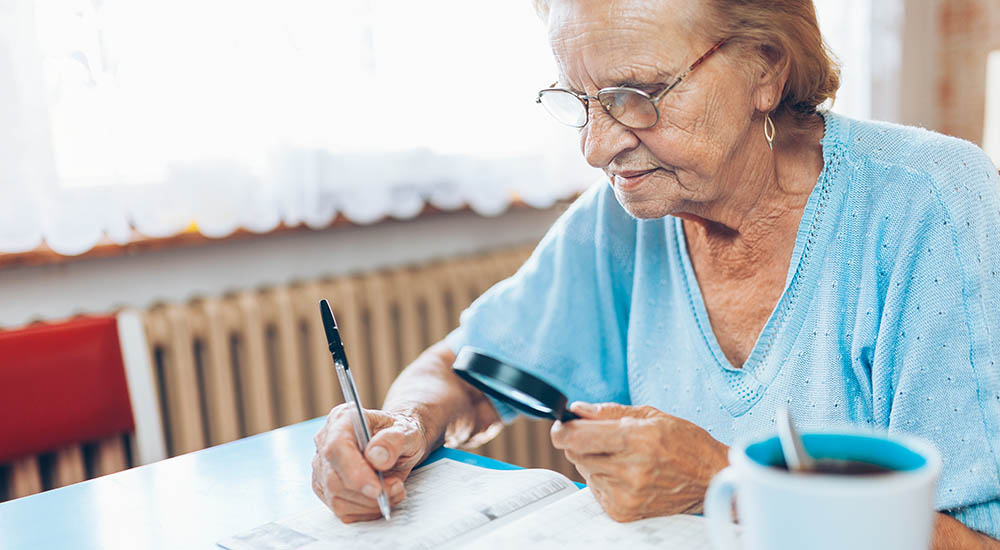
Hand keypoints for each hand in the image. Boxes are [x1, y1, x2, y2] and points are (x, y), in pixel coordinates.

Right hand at [312, 403, 427, 522]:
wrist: (397, 443)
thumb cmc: (400, 434)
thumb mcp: (408, 430)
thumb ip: (395, 440)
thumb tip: (377, 457)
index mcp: (342, 419)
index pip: (336, 447)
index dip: (354, 472)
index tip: (377, 489)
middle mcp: (325, 442)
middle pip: (334, 479)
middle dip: (368, 493)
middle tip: (397, 488)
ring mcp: (322, 467)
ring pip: (337, 498)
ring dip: (370, 504)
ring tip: (394, 490)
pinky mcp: (326, 488)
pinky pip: (341, 509)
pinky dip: (365, 511)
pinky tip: (381, 499)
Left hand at [551, 402, 727, 521]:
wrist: (711, 480)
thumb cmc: (686, 443)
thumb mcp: (651, 415)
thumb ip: (610, 412)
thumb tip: (576, 410)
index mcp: (637, 439)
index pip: (578, 437)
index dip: (563, 430)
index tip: (561, 426)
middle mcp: (630, 469)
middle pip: (576, 454)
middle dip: (583, 442)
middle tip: (605, 439)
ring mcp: (626, 494)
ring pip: (585, 471)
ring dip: (595, 461)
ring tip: (624, 457)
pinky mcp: (624, 511)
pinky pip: (596, 490)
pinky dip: (605, 480)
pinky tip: (627, 474)